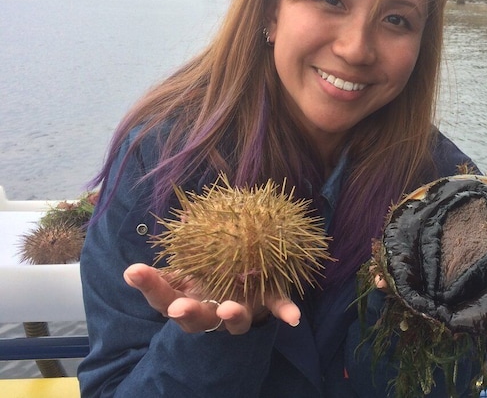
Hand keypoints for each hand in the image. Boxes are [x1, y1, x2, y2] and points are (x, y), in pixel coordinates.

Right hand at [123, 263, 300, 334]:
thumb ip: (182, 246)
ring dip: (232, 315)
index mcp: (187, 298)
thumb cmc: (210, 270)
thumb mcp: (192, 259)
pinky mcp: (266, 305)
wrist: (247, 288)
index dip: (148, 285)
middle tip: (178, 307)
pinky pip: (276, 308)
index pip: (161, 296)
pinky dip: (284, 312)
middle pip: (193, 319)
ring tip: (229, 308)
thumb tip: (174, 223)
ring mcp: (239, 311)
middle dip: (186, 312)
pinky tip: (293, 318)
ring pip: (233, 320)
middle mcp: (210, 311)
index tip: (133, 270)